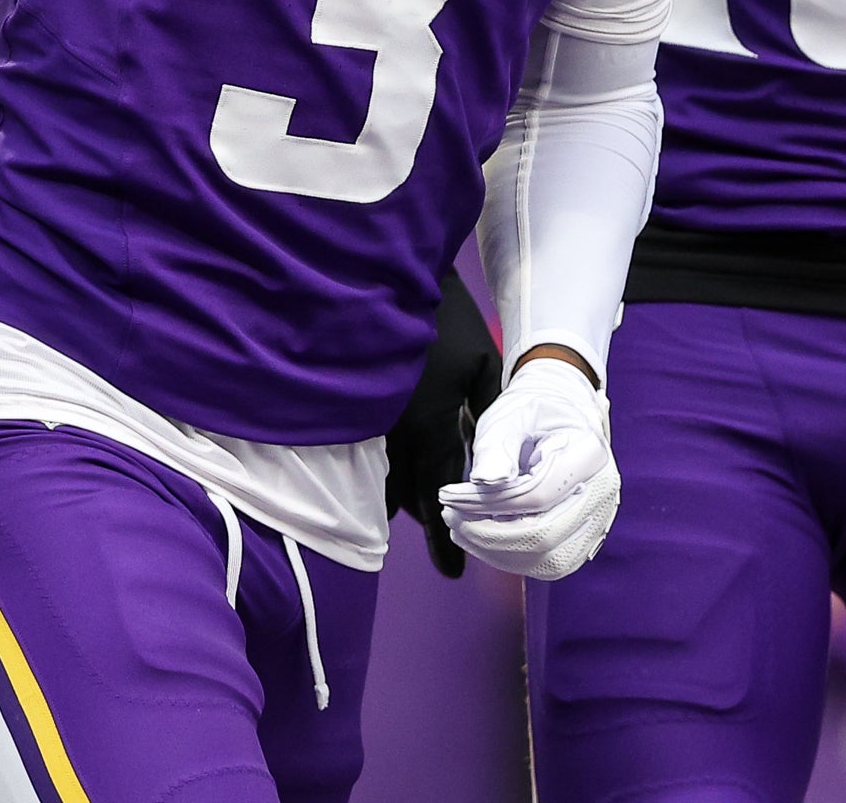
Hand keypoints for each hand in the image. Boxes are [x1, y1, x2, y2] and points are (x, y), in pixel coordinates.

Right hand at [384, 269, 502, 577]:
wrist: (382, 273)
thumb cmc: (441, 316)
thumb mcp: (481, 361)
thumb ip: (490, 409)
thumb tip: (498, 448)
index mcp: (430, 426)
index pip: (440, 496)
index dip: (445, 540)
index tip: (453, 573)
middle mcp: (391, 434)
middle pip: (405, 497)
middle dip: (424, 521)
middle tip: (442, 543)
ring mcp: (364, 419)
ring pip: (380, 480)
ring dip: (400, 498)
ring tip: (416, 513)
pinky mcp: (348, 404)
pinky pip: (364, 455)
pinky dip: (380, 471)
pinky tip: (390, 473)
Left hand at [439, 354, 619, 579]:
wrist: (558, 418)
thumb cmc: (532, 414)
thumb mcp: (509, 417)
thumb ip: (496, 448)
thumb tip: (485, 481)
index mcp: (589, 455)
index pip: (538, 496)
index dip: (488, 503)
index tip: (448, 496)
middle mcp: (602, 493)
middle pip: (545, 536)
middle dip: (488, 533)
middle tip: (450, 515)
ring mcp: (597, 520)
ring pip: (548, 561)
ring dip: (497, 552)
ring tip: (463, 526)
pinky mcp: (583, 539)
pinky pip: (549, 564)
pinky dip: (511, 557)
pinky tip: (484, 535)